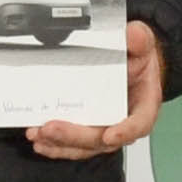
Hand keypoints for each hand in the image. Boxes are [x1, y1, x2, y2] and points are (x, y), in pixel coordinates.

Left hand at [30, 22, 164, 158]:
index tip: (110, 135)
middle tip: (51, 128)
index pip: (139, 123)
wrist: (131, 63)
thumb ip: (140, 40)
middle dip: (75, 136)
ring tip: (38, 135)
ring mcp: (105, 129)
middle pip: (102, 139)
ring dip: (59, 144)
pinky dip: (55, 145)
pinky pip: (73, 145)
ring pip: (84, 146)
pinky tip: (40, 141)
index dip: (125, 131)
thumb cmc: (138, 60)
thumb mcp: (143, 44)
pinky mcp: (88, 130)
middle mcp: (123, 123)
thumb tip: (134, 35)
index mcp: (143, 105)